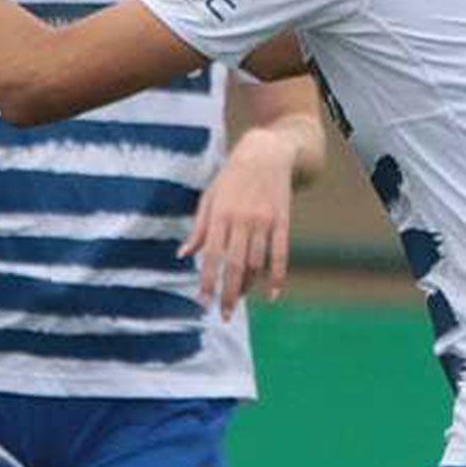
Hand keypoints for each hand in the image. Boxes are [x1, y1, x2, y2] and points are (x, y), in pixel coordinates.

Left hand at [182, 129, 296, 319]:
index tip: (202, 303)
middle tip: (223, 315)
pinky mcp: (283, 220)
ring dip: (248, 286)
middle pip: (234, 265)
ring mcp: (264, 221)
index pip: (211, 255)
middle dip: (228, 293)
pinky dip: (277, 277)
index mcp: (220, 214)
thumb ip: (198, 228)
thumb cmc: (231, 177)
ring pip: (256, 263)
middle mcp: (242, 219)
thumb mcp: (209, 197)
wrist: (266, 152)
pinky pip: (281, 254)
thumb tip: (182, 255)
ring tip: (239, 301)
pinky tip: (271, 295)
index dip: (207, 281)